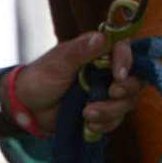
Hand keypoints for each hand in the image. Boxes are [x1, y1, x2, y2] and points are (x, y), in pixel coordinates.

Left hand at [16, 31, 143, 136]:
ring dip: (111, 110)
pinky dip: (105, 124)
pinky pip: (116, 120)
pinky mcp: (104, 111)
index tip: (118, 75)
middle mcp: (108, 71)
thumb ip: (80, 51)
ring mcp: (107, 92)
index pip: (124, 50)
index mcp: (98, 52)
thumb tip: (103, 37)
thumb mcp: (58, 63)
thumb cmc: (39, 78)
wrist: (27, 108)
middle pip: (135, 79)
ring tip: (87, 115)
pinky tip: (88, 125)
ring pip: (127, 102)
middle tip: (111, 94)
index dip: (127, 61)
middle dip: (125, 90)